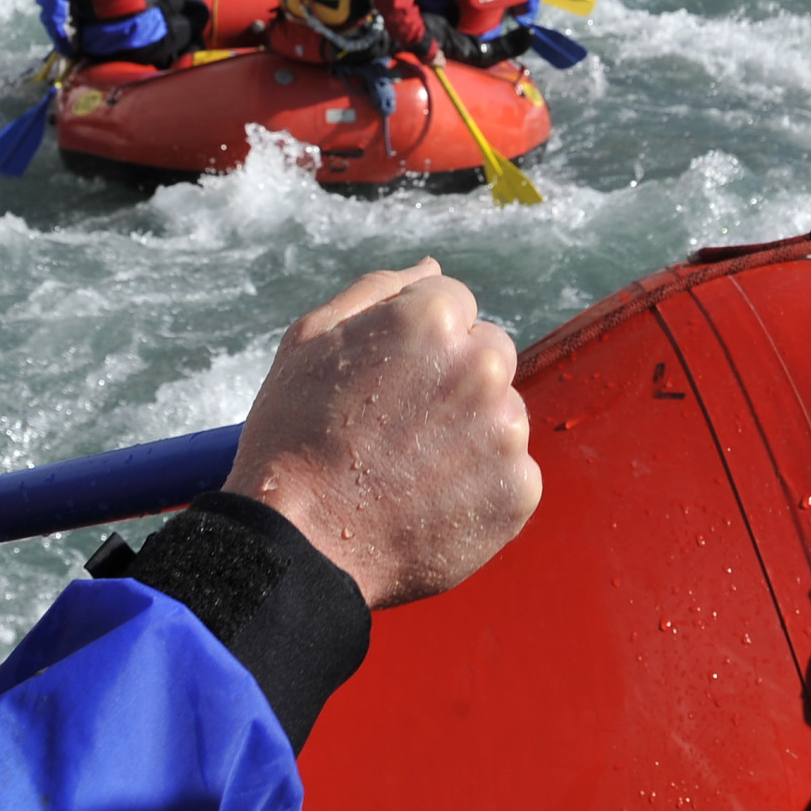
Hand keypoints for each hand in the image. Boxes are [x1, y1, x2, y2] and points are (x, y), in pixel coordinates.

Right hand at [224, 261, 539, 608]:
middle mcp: (482, 365)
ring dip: (469, 433)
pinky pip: (511, 474)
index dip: (414, 343)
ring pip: (503, 414)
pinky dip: (478, 488)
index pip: (454, 306)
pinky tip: (429, 502)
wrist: (298, 543)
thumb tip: (431, 267)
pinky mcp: (518, 490)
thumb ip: (378, 290)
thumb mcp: (310, 339)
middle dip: (453, 380)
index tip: (384, 382)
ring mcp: (505, 431)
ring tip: (408, 470)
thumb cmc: (292, 436)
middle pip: (488, 354)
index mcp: (433, 318)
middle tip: (397, 427)